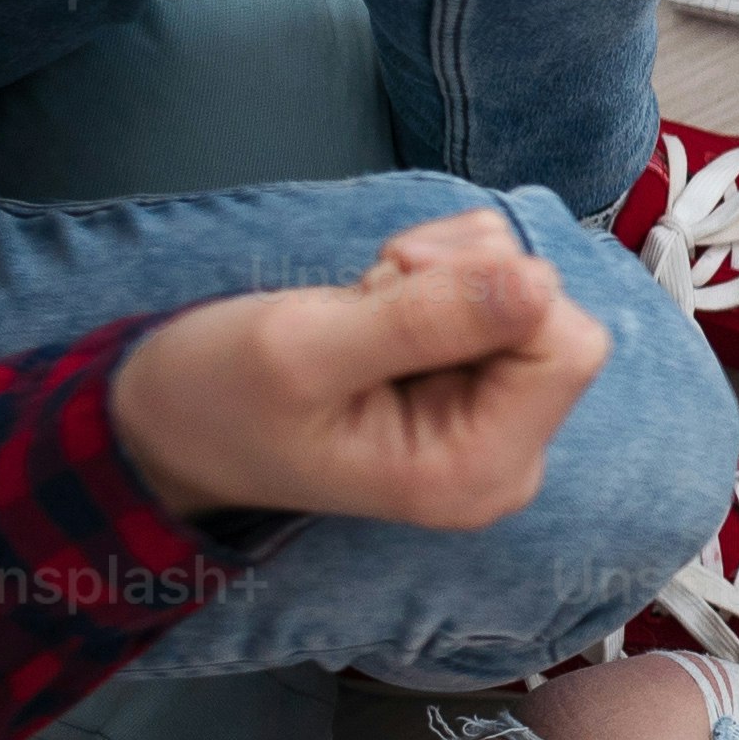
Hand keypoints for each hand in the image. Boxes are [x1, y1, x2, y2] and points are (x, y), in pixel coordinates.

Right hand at [110, 206, 612, 527]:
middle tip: (371, 295)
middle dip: (462, 278)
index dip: (492, 290)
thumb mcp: (305, 350)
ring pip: (523, 289)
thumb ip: (425, 319)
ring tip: (364, 305)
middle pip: (550, 314)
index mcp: (475, 470)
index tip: (399, 281)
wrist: (172, 422)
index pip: (566, 346)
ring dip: (441, 269)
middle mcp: (504, 454)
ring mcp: (493, 417)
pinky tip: (377, 302)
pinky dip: (437, 270)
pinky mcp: (476, 378)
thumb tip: (538, 278)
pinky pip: (498, 286)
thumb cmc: (220, 399)